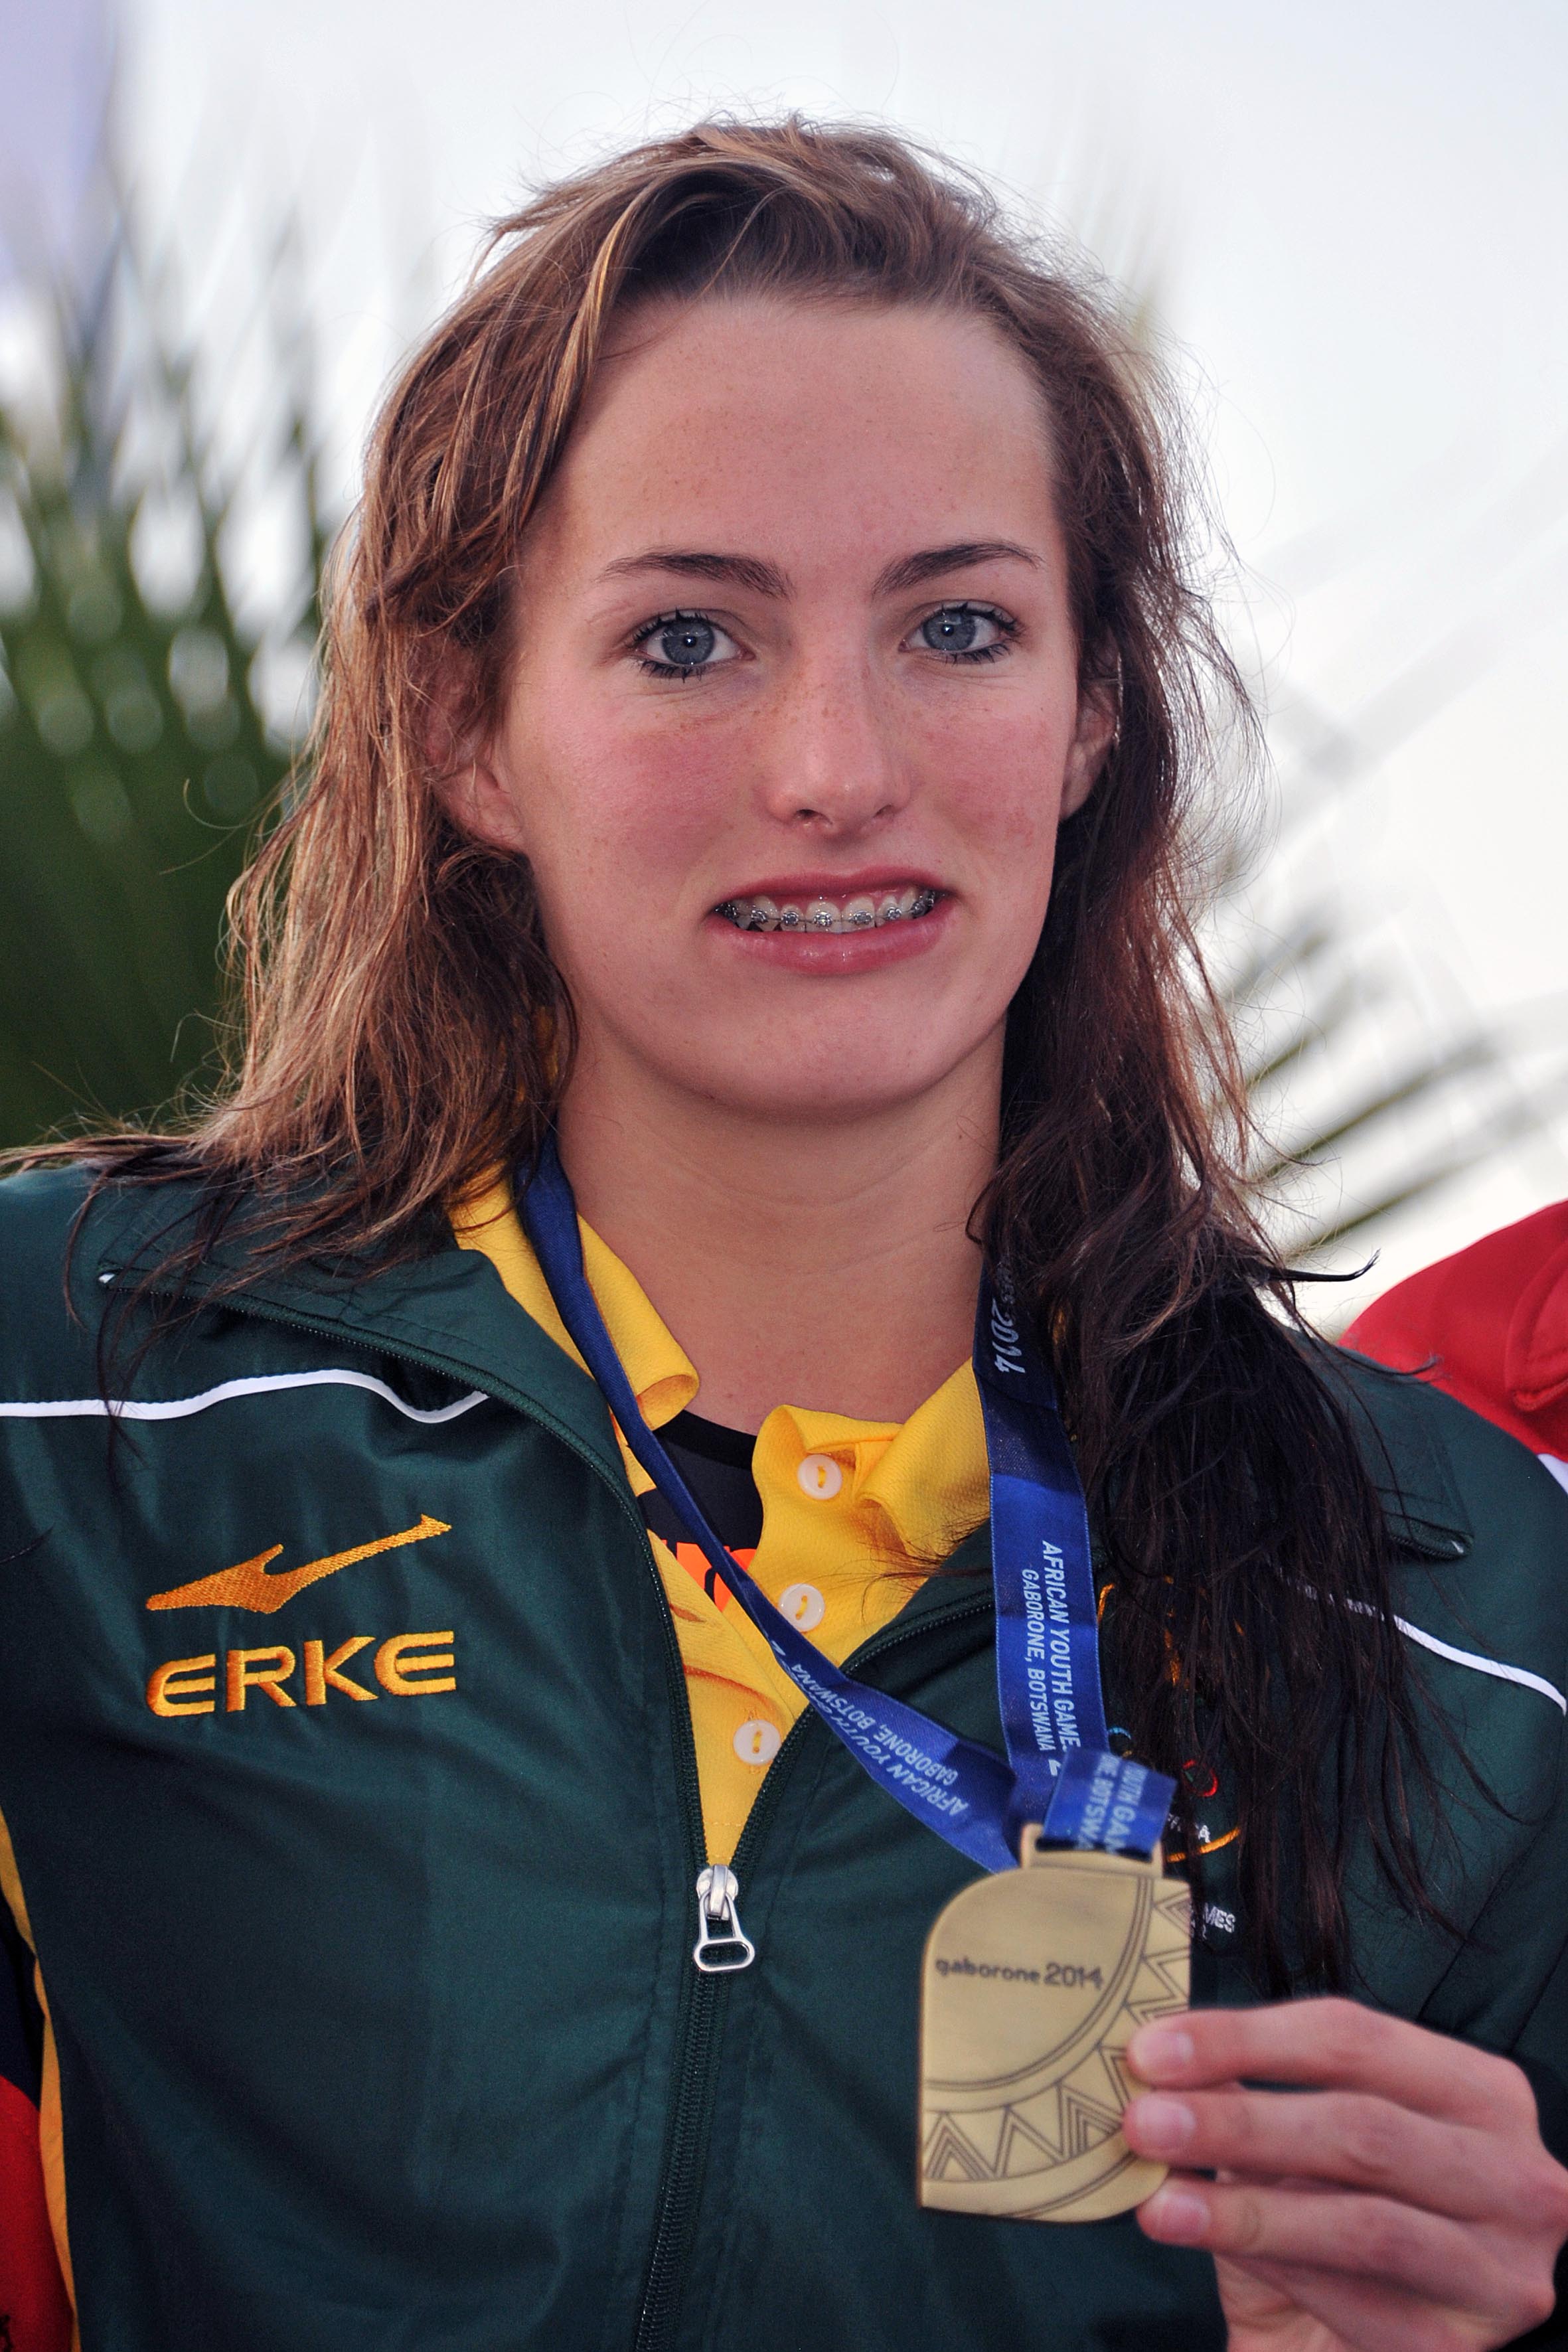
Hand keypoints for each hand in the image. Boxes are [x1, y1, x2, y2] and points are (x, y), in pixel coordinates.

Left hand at [1121, 1998, 1567, 2351]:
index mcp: (1479, 2092)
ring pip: (1363, 2224)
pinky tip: (1210, 2250)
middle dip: (1238, 2122)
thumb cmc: (1338, 2212)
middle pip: (1362, 2128)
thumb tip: (1161, 2056)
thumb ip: (1252, 2091)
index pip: (1355, 2038)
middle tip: (1144, 2121)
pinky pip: (1355, 2302)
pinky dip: (1274, 2271)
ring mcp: (1499, 2270)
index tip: (1152, 2051)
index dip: (1245, 2038)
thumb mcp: (1306, 2139)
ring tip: (1160, 2200)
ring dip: (1245, 2209)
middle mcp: (1514, 2176)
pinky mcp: (1459, 2348)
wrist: (1357, 2337)